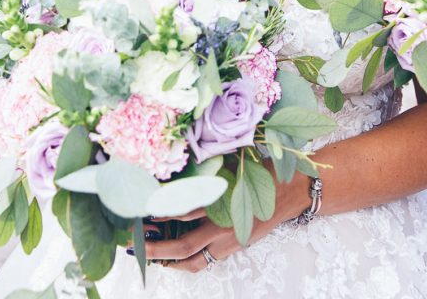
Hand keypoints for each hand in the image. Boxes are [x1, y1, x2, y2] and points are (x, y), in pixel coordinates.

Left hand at [144, 172, 309, 273]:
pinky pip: (203, 261)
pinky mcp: (232, 247)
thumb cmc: (264, 173)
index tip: (142, 210)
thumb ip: (209, 169)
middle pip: (185, 246)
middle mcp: (225, 228)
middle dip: (156, 248)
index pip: (187, 213)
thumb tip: (181, 165)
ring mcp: (229, 242)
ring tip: (146, 251)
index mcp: (225, 204)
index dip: (163, 214)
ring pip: (193, 260)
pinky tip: (170, 257)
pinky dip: (184, 261)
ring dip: (167, 259)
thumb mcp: (235, 165)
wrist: (292, 192)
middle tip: (133, 243)